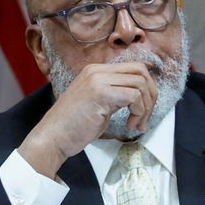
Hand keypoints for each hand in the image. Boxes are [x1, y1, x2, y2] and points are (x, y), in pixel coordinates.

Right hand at [18, 62, 158, 177]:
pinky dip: (138, 113)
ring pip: (141, 83)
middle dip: (151, 95)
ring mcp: (98, 80)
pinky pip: (134, 96)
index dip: (147, 88)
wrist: (53, 137)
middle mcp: (97, 71)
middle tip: (144, 116)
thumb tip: (141, 95)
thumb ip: (116, 94)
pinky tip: (129, 125)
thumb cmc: (75, 126)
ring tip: (136, 124)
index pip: (134, 67)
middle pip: (141, 71)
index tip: (143, 109)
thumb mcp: (99, 104)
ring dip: (145, 108)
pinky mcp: (101, 93)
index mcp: (96, 71)